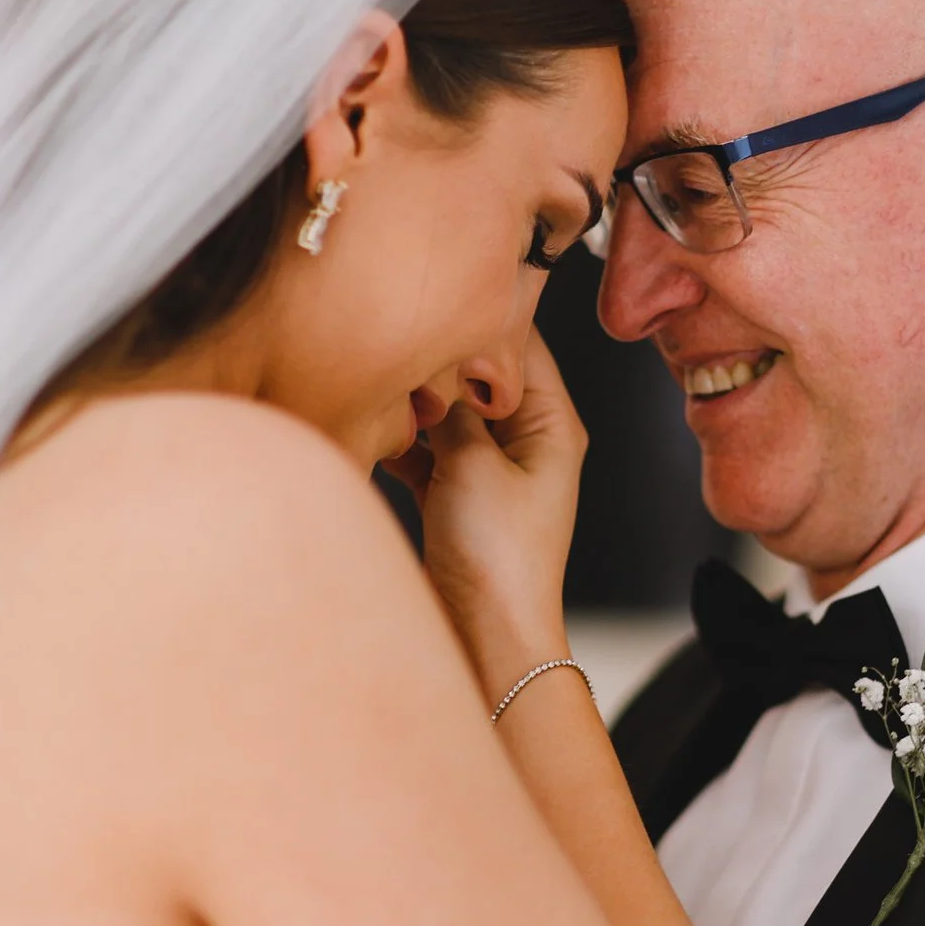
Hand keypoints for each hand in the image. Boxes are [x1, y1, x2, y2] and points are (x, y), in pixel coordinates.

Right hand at [381, 330, 583, 688]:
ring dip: (413, 403)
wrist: (486, 638)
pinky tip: (372, 429)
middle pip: (477, 377)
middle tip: (396, 339)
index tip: (441, 286)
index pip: (522, 345)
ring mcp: (485, 467)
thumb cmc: (500, 561)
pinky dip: (399, 440)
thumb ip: (450, 405)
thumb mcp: (473, 463)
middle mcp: (524, 440)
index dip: (483, 315)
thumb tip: (433, 361)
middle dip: (437, 361)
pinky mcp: (452, 495)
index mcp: (552, 424)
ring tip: (379, 384)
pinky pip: (422, 449)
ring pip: (443, 411)